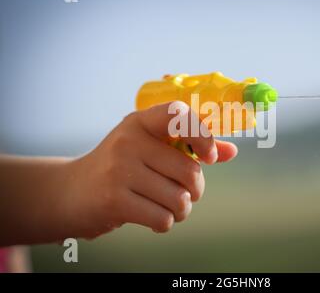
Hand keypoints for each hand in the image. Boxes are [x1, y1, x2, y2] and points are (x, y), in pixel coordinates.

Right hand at [61, 101, 237, 238]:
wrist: (71, 192)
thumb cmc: (121, 168)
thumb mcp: (150, 148)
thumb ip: (191, 147)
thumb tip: (231, 151)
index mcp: (141, 122)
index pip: (179, 114)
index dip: (204, 136)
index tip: (209, 158)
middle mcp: (129, 141)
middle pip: (189, 172)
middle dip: (195, 190)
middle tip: (183, 193)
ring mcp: (119, 170)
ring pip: (179, 199)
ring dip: (181, 210)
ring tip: (166, 206)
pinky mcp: (114, 200)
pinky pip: (163, 218)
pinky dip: (165, 223)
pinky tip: (153, 217)